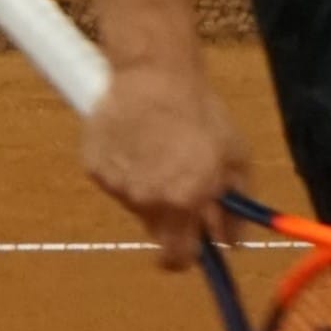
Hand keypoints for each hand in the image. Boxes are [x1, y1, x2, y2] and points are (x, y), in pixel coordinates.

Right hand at [82, 61, 249, 267]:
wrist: (155, 72)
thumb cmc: (201, 111)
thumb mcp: (235, 157)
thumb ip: (236, 207)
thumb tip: (234, 242)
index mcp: (184, 203)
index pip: (179, 258)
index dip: (187, 255)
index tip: (192, 246)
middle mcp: (147, 201)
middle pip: (156, 232)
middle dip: (170, 220)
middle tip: (177, 186)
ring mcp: (117, 185)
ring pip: (135, 204)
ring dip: (147, 189)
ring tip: (157, 149)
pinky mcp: (94, 167)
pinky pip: (113, 181)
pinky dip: (123, 168)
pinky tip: (135, 140)